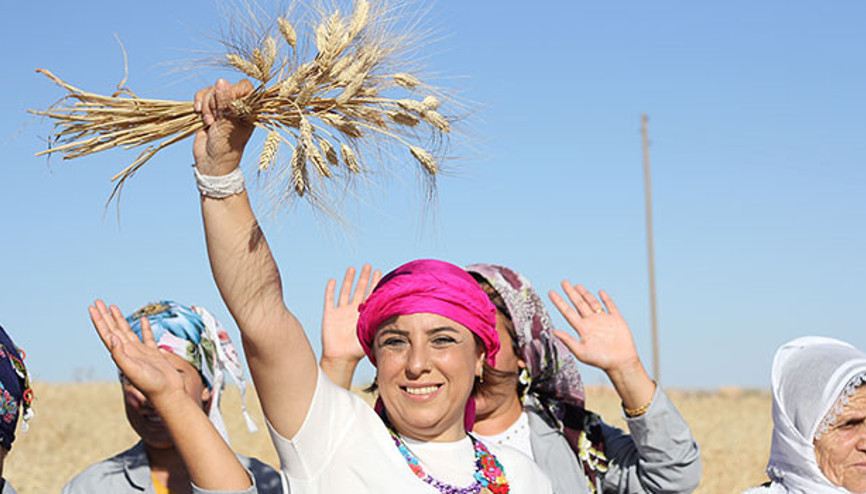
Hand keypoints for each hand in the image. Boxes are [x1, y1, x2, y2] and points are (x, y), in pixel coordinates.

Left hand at [89, 300, 184, 405]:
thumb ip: (120, 354)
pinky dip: (144, 328)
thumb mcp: (133, 370)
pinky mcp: (153, 354)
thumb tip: (111, 336)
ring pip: (127, 331)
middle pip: (114, 330)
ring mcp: (141, 352)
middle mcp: (128, 352)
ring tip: (113, 307)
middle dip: (105, 316)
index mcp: (122, 354)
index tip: (93, 308)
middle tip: (98, 302)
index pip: (107, 334)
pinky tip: (143, 320)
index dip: (99, 321)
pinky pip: (147, 337)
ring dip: (120, 319)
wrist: (168, 393)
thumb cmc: (151, 385)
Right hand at [193, 79, 255, 175]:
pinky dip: (198, 103)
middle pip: (224, 85)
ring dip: (206, 105)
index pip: (244, 86)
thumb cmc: (226, 147)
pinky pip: (202, 94)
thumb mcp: (227, 125)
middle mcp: (238, 104)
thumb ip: (225, 103)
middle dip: (215, 102)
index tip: (227, 108)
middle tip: (217, 120)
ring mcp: (223, 105)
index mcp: (250, 109)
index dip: (232, 93)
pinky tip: (199, 115)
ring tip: (210, 123)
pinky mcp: (209, 107)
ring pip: (211, 90)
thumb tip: (221, 81)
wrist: (211, 162)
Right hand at [321, 264, 380, 363]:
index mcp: (363, 315)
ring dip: (349, 280)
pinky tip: (333, 280)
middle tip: (369, 266)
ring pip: (345, 292)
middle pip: (359, 290)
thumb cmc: (357, 350)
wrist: (341, 358)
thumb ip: (380, 324)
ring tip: (353, 268)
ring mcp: (341, 312)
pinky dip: (330, 290)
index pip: (370, 295)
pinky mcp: (330, 315)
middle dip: (364, 278)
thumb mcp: (370, 334)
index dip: (374, 283)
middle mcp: (353, 311)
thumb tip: (399, 318)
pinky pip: (330, 299)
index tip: (379, 272)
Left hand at [549, 282, 654, 408]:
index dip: (559, 302)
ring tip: (578, 286)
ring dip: (585, 294)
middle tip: (564, 282)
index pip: (568, 312)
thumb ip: (568, 341)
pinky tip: (600, 292)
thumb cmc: (601, 360)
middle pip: (579, 304)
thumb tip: (554, 332)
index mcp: (582, 329)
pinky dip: (606, 299)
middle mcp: (591, 322)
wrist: (620, 362)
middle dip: (571, 293)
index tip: (551, 292)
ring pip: (592, 303)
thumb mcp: (581, 352)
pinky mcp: (616, 320)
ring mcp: (603, 320)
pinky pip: (610, 306)